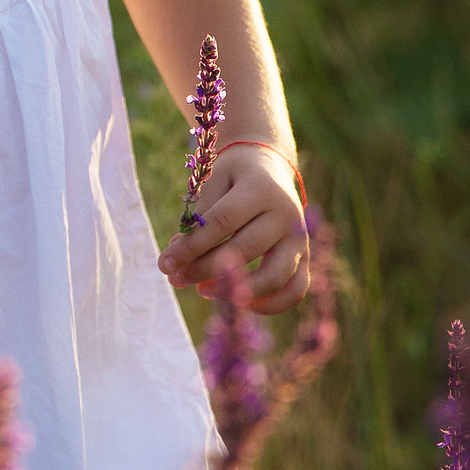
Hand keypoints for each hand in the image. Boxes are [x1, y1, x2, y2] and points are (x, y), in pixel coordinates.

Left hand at [158, 145, 308, 312]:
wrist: (268, 165)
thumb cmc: (232, 177)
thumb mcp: (211, 184)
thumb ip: (196, 222)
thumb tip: (176, 265)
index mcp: (261, 188)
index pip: (223, 222)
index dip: (191, 246)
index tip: (165, 263)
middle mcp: (286, 214)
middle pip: (245, 250)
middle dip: (205, 269)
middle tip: (177, 278)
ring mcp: (300, 238)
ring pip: (275, 277)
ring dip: (236, 291)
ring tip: (202, 290)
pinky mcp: (305, 257)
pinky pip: (295, 289)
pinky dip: (270, 304)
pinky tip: (238, 302)